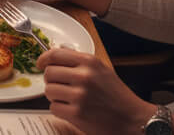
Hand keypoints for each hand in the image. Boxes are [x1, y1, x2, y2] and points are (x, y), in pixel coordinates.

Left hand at [39, 49, 153, 134]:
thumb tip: (55, 55)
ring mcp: (80, 95)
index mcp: (90, 62)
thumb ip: (79, 61)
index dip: (43, 59)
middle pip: (49, 73)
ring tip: (69, 99)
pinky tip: (72, 110)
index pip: (55, 54)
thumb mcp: (102, 70)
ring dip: (55, 96)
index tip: (40, 64)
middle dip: (51, 81)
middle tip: (61, 86)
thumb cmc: (117, 96)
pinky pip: (54, 108)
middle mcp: (84, 76)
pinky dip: (60, 110)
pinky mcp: (77, 113)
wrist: (133, 119)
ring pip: (49, 91)